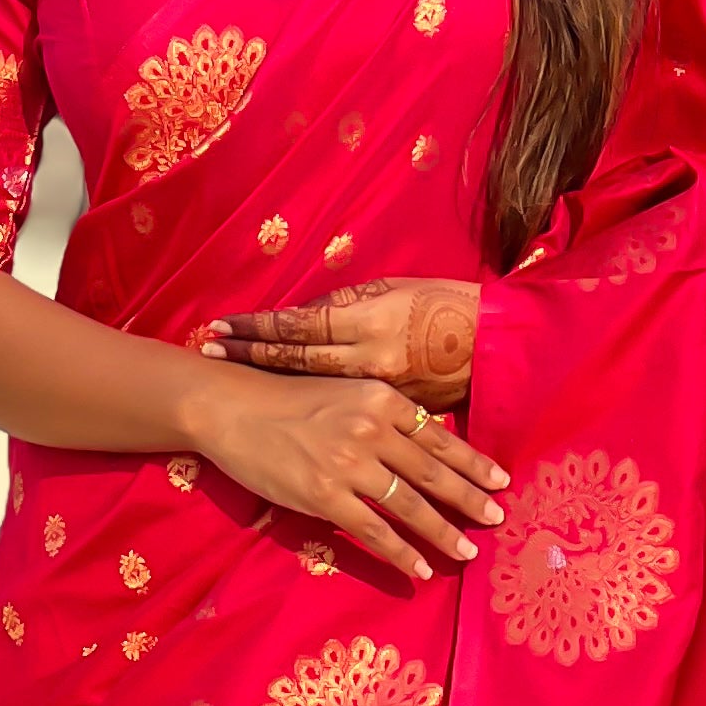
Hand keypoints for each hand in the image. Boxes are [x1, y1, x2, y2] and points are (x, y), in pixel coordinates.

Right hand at [183, 358, 506, 584]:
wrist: (231, 407)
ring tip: (468, 551)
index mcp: (382, 400)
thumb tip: (425, 444)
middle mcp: (372, 429)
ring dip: (444, 532)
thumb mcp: (345, 393)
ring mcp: (349, 463)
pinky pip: (375, 532)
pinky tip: (421, 569)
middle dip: (470, 499)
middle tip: (497, 519)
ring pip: (410, 506)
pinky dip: (402, 553)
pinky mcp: (324, 495)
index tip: (500, 481)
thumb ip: (383, 415)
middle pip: (433, 472)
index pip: (439, 437)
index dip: (473, 462)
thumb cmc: (286, 399)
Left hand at [200, 277, 480, 408]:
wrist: (498, 344)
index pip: (298, 325)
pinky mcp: (394, 416)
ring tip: (228, 381)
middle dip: (248, 355)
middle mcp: (366, 359)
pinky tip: (285, 413)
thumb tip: (308, 317)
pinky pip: (345, 411)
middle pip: (295, 358)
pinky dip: (312, 407)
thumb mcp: (395, 290)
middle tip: (206, 352)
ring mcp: (378, 393)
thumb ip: (350, 306)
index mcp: (369, 320)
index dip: (256, 328)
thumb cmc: (447, 305)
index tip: (218, 328)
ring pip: (314, 388)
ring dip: (270, 380)